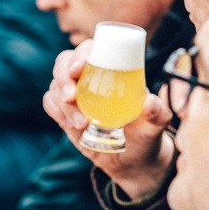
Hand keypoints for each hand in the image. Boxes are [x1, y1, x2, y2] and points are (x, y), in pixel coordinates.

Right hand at [43, 44, 174, 197]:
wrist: (131, 159)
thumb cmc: (146, 134)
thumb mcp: (156, 124)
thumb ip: (158, 113)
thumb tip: (149, 103)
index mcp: (112, 69)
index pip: (90, 49)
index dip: (80, 54)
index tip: (79, 69)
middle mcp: (90, 78)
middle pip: (64, 62)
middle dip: (62, 77)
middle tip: (70, 97)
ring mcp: (75, 94)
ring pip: (55, 85)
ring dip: (62, 103)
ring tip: (81, 123)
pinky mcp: (65, 112)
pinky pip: (50, 103)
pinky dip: (57, 112)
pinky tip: (72, 125)